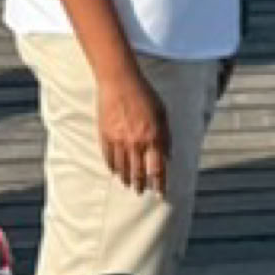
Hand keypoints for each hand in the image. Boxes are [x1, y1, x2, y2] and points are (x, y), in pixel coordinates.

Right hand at [94, 68, 170, 195]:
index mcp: (153, 137)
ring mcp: (119, 140)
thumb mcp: (162, 113)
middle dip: (141, 186)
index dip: (159, 184)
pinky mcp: (105, 136)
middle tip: (142, 192)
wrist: (119, 81)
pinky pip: (109, 158)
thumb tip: (169, 156)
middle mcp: (136, 142)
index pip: (157, 169)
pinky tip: (115, 171)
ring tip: (128, 184)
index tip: (160, 193)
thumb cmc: (144, 94)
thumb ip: (166, 136)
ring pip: (123, 168)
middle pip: (139, 173)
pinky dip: (112, 167)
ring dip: (126, 179)